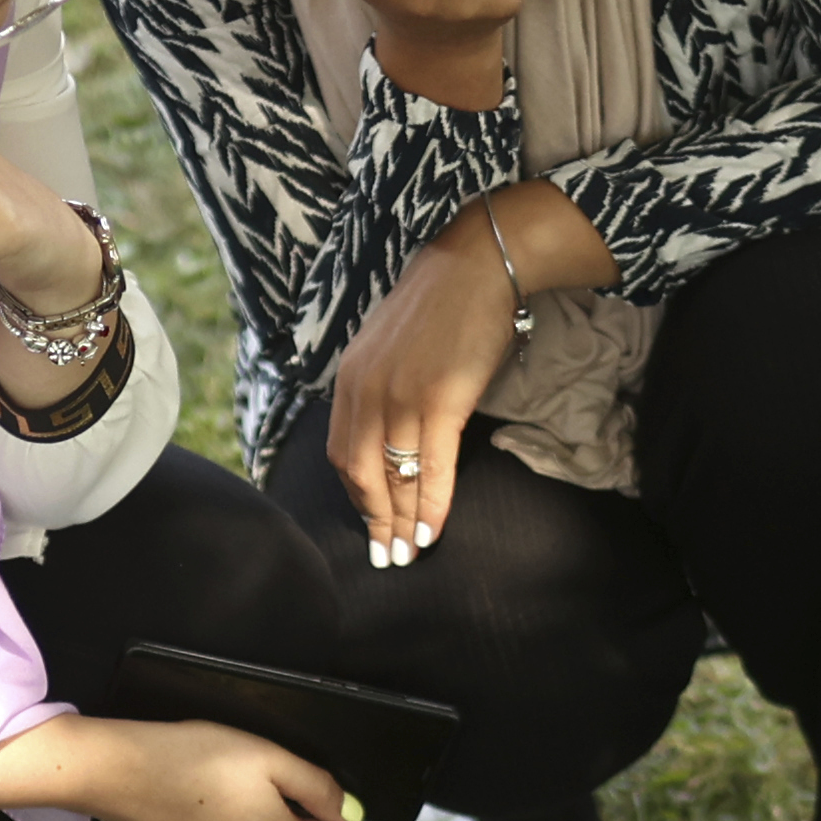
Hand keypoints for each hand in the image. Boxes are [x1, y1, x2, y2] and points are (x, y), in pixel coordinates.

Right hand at [0, 710, 346, 820]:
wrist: (122, 772)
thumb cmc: (197, 756)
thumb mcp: (270, 756)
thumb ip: (318, 787)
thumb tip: (349, 813)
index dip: (310, 804)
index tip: (281, 780)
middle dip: (271, 814)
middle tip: (237, 778)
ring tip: (206, 789)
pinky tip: (183, 807)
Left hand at [329, 208, 519, 567]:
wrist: (477, 264)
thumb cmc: (441, 305)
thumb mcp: (388, 345)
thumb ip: (377, 386)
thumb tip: (386, 434)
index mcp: (350, 378)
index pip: (343, 453)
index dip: (356, 497)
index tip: (372, 525)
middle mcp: (366, 389)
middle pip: (361, 473)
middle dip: (375, 521)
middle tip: (388, 556)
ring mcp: (401, 396)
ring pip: (395, 476)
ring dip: (402, 523)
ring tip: (411, 554)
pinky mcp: (439, 400)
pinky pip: (430, 467)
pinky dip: (430, 506)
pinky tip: (433, 531)